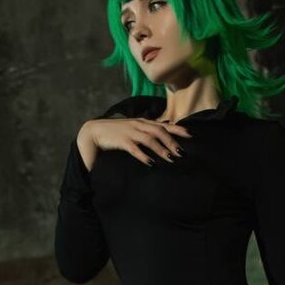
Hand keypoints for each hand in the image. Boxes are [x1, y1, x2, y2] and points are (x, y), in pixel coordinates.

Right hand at [76, 117, 192, 170]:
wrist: (94, 132)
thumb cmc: (116, 132)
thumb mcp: (134, 128)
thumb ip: (147, 130)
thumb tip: (164, 132)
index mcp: (143, 122)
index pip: (163, 124)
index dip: (177, 129)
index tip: (190, 135)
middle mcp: (138, 125)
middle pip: (159, 131)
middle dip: (172, 141)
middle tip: (182, 153)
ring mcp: (130, 132)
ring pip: (149, 139)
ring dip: (161, 149)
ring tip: (170, 159)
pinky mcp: (121, 141)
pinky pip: (134, 148)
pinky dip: (143, 155)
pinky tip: (151, 163)